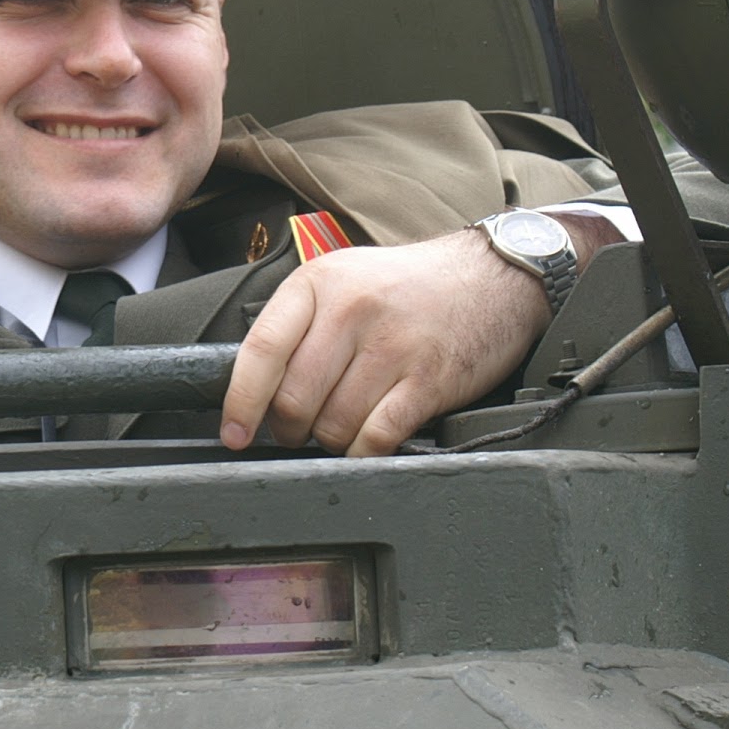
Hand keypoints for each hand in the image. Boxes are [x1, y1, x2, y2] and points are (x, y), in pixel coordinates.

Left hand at [219, 229, 551, 456]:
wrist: (494, 276)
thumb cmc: (411, 286)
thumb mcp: (344, 278)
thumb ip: (300, 323)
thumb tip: (254, 387)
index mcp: (320, 283)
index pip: (261, 350)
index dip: (240, 401)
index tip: (234, 433)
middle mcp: (352, 311)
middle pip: (294, 398)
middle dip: (290, 429)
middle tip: (300, 430)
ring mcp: (392, 346)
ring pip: (333, 424)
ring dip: (331, 441)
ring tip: (343, 426)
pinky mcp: (429, 380)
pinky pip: (376, 437)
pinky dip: (365, 452)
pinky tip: (368, 441)